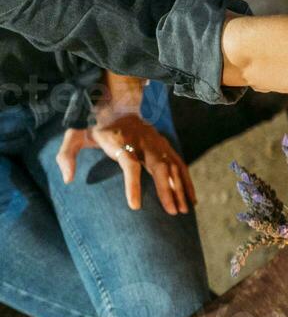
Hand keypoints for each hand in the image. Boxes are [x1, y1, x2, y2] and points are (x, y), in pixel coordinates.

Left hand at [56, 114, 195, 214]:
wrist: (118, 104)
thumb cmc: (95, 126)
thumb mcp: (74, 135)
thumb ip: (67, 155)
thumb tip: (68, 179)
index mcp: (121, 142)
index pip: (130, 164)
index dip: (133, 185)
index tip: (135, 207)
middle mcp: (143, 143)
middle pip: (159, 168)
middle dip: (167, 191)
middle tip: (172, 212)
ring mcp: (157, 144)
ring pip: (173, 167)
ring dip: (180, 189)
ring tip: (184, 211)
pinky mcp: (166, 147)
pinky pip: (180, 166)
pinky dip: (187, 182)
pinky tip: (191, 199)